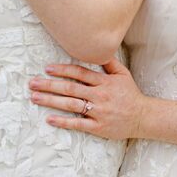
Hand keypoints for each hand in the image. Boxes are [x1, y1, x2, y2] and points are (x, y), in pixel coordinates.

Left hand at [30, 59, 146, 140]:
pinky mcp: (98, 127)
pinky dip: (63, 121)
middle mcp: (100, 95)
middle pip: (70, 88)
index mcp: (104, 82)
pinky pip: (78, 124)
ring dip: (51, 101)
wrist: (143, 116)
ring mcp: (98, 112)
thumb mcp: (123, 74)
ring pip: (71, 105)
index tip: (47, 68)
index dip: (63, 70)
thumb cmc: (130, 94)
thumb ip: (109, 62)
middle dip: (50, 85)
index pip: (80, 73)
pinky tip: (50, 119)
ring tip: (35, 98)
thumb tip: (97, 49)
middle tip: (32, 83)